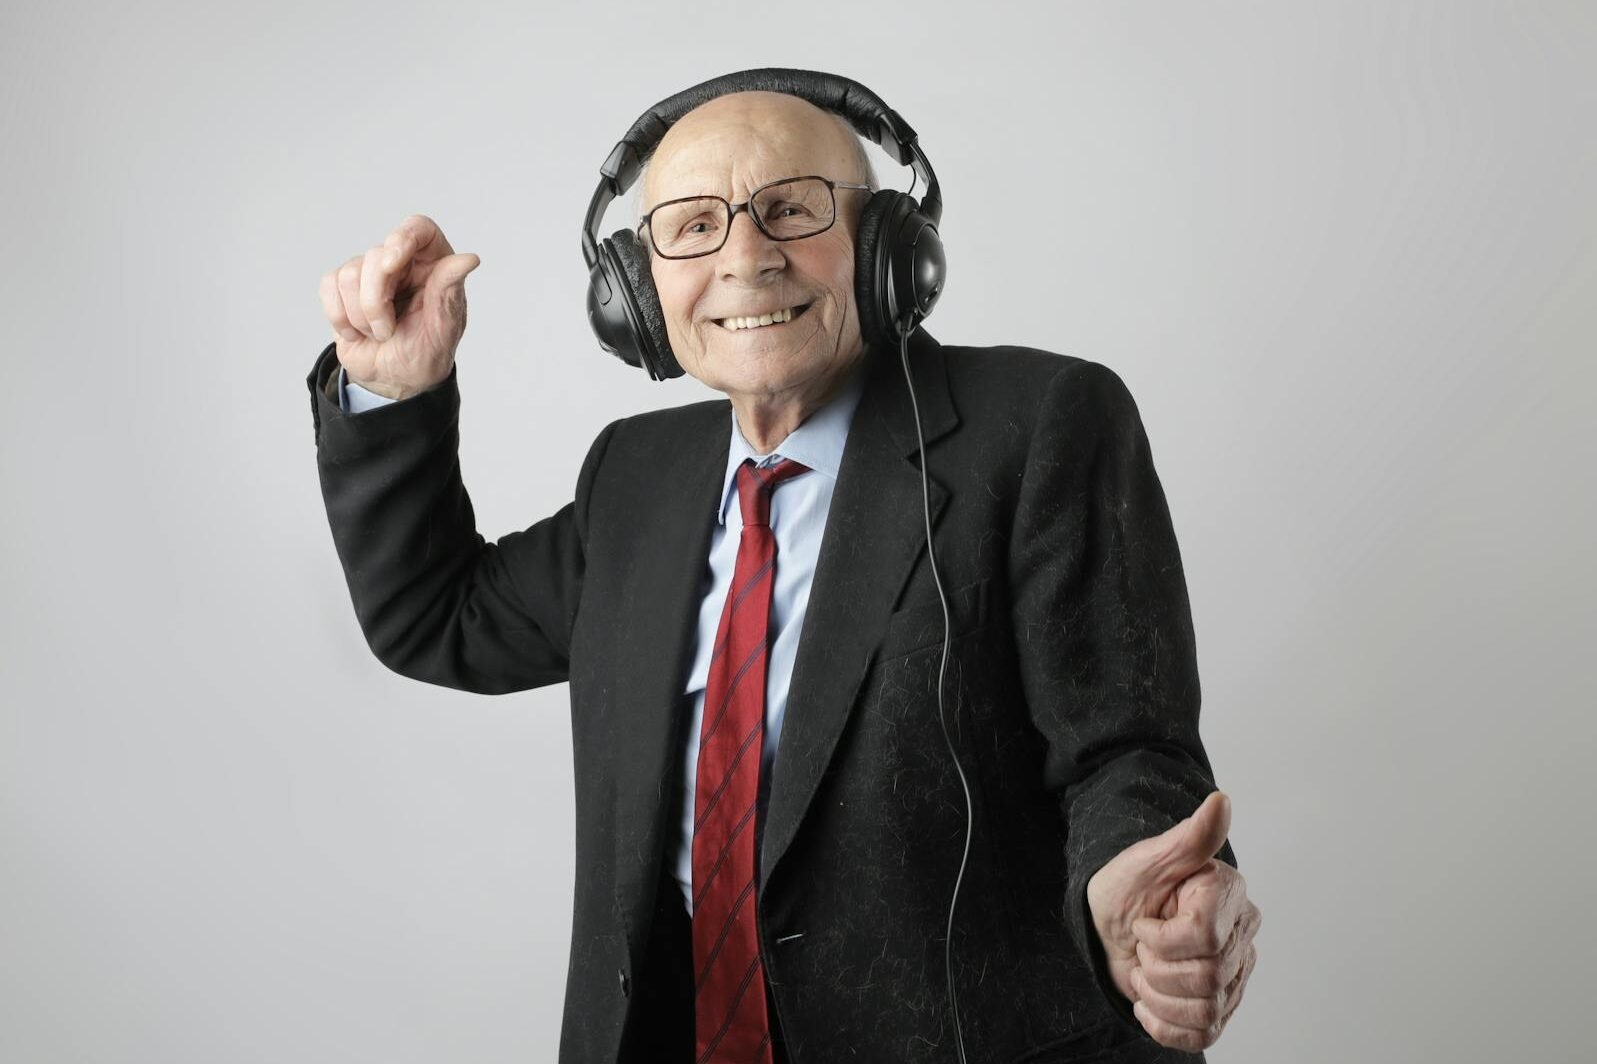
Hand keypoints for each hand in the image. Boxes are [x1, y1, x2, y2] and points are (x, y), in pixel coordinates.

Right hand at [317, 213, 480, 399]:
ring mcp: (370, 272)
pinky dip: (339, 315)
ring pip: (349, 273)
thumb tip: (469, 259)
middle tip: (389, 331)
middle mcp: (402, 261)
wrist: (395, 379)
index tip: (391, 265)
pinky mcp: (343, 287)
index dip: (401, 239)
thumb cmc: (425, 352)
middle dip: (376, 302)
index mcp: (434, 265)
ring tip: (379, 334)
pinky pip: (329, 285)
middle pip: (375, 256)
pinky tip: (357, 332)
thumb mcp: (444, 327)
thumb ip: (449, 290)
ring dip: (361, 315)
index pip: (419, 228)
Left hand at [1085, 791, 1260, 1051]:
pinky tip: (1150, 1004)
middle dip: (1156, 968)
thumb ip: (1190, 837)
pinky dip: (1166, 1027)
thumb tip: (1221, 801)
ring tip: (1145, 974)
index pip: (1204, 937)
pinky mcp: (1221, 1004)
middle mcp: (1241, 934)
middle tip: (1142, 949)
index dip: (1162, 939)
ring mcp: (1235, 973)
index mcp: (1228, 894)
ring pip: (1207, 1010)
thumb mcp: (1148, 859)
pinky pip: (1204, 1034)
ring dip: (1159, 998)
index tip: (1144, 923)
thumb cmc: (1127, 887)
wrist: (1111, 923)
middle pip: (1206, 977)